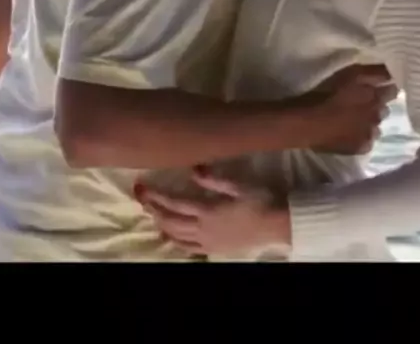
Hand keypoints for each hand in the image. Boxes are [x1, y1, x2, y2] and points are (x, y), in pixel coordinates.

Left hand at [136, 169, 288, 257]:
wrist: (278, 224)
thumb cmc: (260, 199)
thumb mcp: (238, 184)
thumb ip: (214, 179)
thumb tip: (193, 168)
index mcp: (208, 210)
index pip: (175, 203)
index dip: (157, 196)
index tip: (142, 187)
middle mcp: (204, 228)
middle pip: (171, 221)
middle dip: (153, 210)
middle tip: (141, 198)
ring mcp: (208, 241)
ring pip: (177, 236)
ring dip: (162, 225)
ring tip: (151, 215)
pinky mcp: (216, 249)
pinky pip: (189, 248)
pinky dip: (176, 242)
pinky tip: (169, 237)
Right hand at [311, 64, 397, 154]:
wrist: (309, 123)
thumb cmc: (326, 93)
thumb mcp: (350, 73)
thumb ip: (373, 72)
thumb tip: (391, 74)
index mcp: (376, 96)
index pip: (392, 90)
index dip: (386, 86)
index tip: (380, 84)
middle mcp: (377, 115)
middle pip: (384, 109)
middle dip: (377, 105)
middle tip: (362, 102)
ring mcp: (370, 133)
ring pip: (376, 127)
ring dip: (369, 123)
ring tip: (355, 121)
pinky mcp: (360, 148)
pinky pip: (367, 142)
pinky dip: (362, 137)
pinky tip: (350, 135)